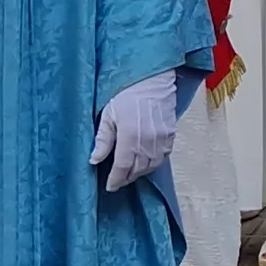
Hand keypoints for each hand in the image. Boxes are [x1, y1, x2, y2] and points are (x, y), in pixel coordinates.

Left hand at [90, 75, 177, 191]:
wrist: (152, 79)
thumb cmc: (127, 94)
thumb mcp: (109, 115)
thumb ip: (103, 140)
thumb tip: (94, 159)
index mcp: (130, 136)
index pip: (123, 167)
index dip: (116, 180)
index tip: (110, 186)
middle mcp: (148, 140)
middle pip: (138, 169)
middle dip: (126, 178)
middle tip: (118, 180)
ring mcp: (162, 139)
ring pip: (151, 166)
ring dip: (140, 172)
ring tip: (130, 172)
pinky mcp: (171, 135)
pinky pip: (163, 157)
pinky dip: (153, 162)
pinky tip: (145, 161)